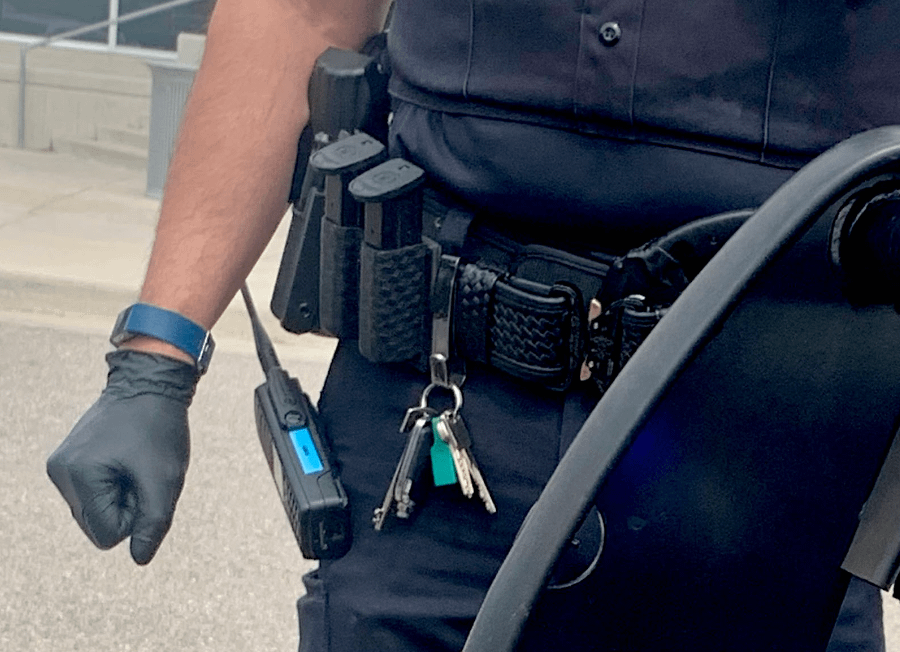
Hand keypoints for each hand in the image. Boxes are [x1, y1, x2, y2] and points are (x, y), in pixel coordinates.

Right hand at [47, 349, 198, 564]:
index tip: (147, 480)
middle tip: (143, 470)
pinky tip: (127, 456)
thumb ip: (153, 523)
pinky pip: (95, 492)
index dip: (137, 516)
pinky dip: (116, 482)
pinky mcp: (69, 459)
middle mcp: (60, 472)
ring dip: (123, 494)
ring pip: (96, 511)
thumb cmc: (159, 427)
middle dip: (128, 506)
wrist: (151, 382)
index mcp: (78, 476)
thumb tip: (140, 559)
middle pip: (98, 526)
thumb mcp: (165, 478)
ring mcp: (62, 465)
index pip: (107, 535)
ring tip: (135, 461)